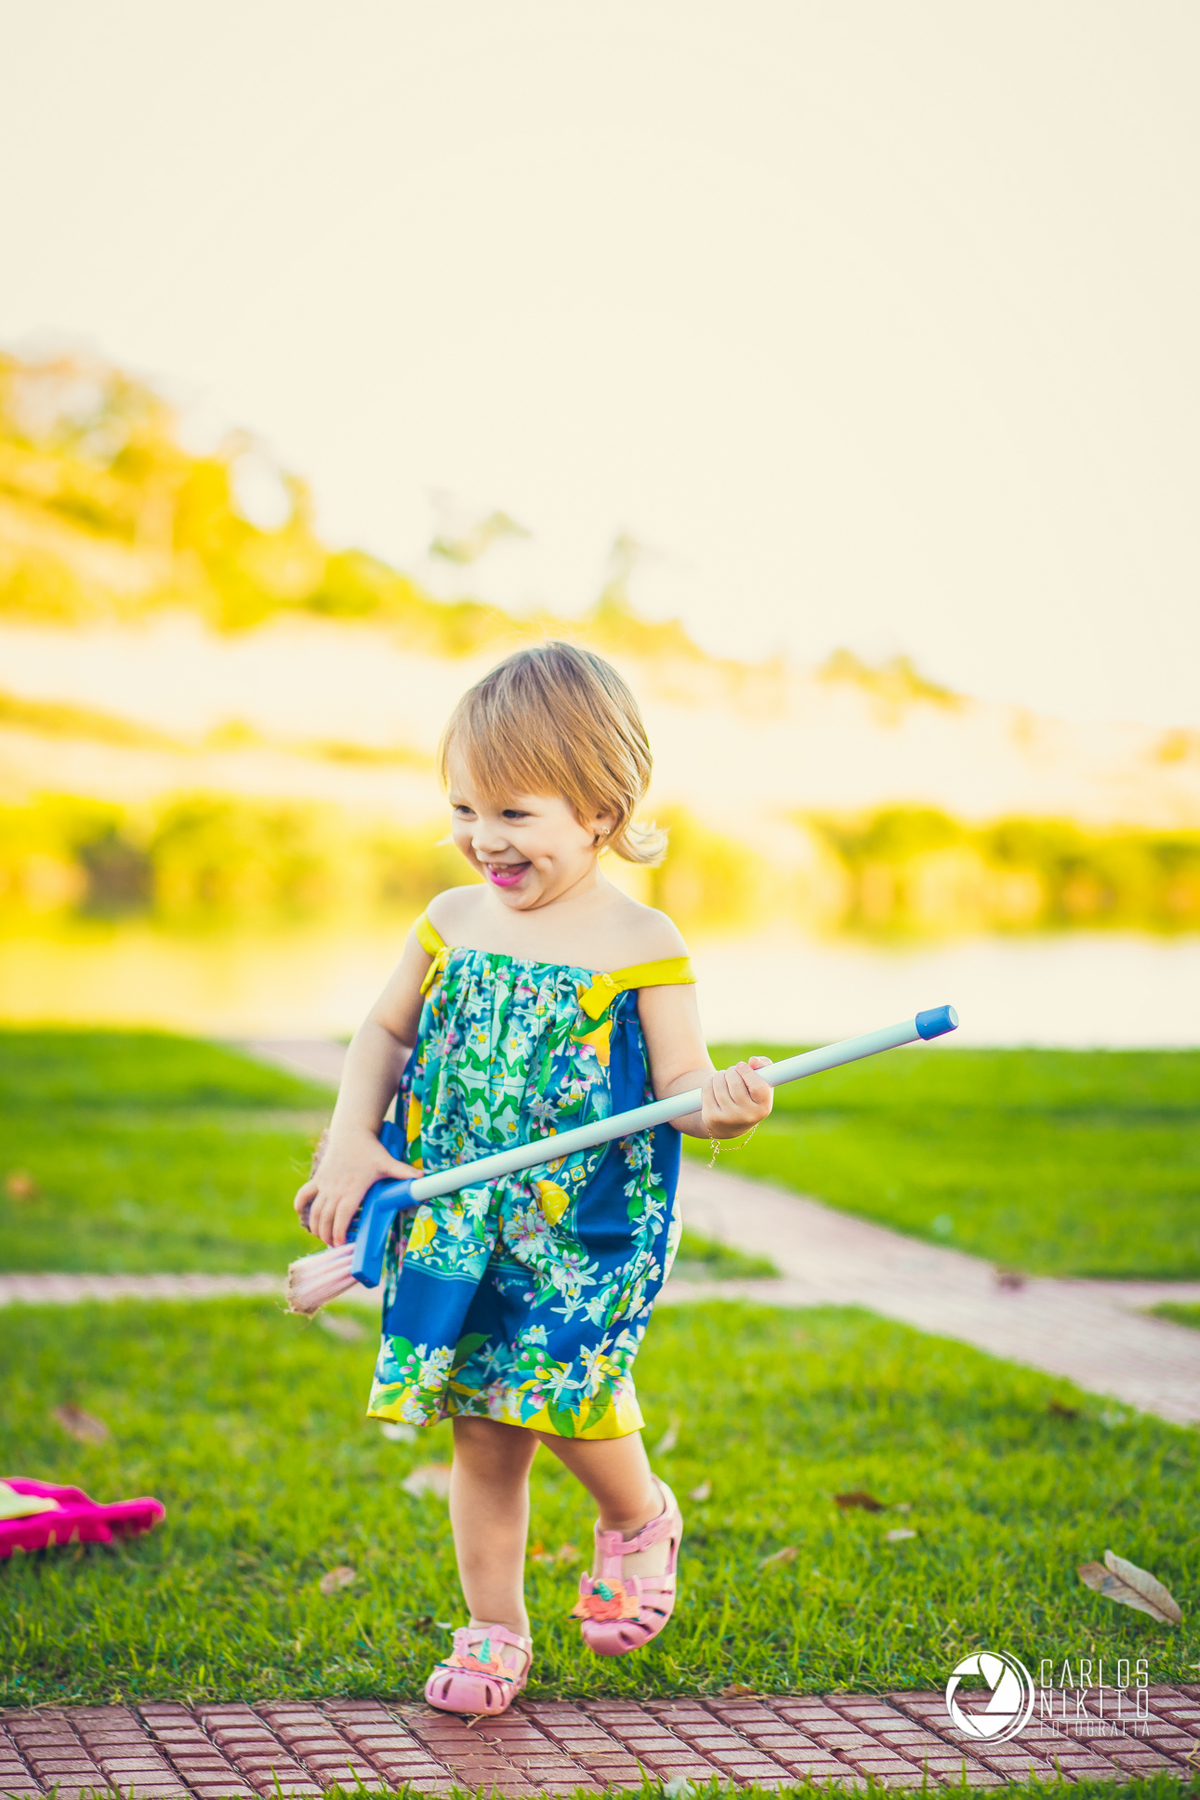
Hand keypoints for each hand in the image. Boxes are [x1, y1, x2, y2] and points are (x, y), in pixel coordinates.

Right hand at [293, 1125, 417, 1247]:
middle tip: (334, 1245)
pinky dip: (300, 1204)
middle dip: (328, 1235)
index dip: (340, 1231)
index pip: (343, 1215)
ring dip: (316, 1226)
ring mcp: (325, 1184)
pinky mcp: (318, 1179)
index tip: (341, 1243)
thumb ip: (403, 1172)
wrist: (352, 1132)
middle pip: (326, 1218)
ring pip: (315, 1210)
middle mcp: (335, 1188)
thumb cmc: (371, 1149)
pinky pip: (304, 1194)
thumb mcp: (388, 1161)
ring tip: (323, 1237)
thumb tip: (423, 1177)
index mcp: (353, 1188)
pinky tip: (301, 1213)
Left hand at [700, 1056, 773, 1139]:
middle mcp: (747, 1115)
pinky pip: (707, 1089)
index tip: (741, 1065)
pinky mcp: (712, 1117)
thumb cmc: (749, 1097)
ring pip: (720, 1085)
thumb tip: (754, 1060)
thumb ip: (764, 1066)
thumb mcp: (761, 1084)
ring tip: (723, 1077)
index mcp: (763, 1107)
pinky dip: (709, 1081)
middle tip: (731, 1072)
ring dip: (720, 1075)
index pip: (758, 1087)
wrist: (730, 1125)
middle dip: (731, 1071)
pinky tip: (714, 1083)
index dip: (748, 1072)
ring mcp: (729, 1118)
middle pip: (736, 1084)